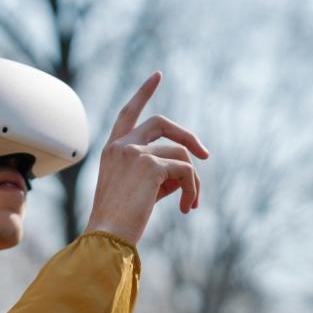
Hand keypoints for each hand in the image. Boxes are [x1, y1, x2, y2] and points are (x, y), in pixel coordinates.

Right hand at [83, 71, 208, 244]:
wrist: (107, 237)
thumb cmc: (118, 222)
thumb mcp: (136, 190)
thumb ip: (157, 173)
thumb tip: (187, 172)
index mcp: (111, 150)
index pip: (128, 113)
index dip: (143, 92)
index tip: (157, 75)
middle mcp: (121, 146)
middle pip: (162, 122)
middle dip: (188, 136)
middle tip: (205, 155)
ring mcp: (135, 152)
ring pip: (181, 154)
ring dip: (193, 180)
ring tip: (189, 204)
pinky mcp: (151, 165)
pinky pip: (186, 171)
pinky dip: (192, 190)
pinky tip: (186, 209)